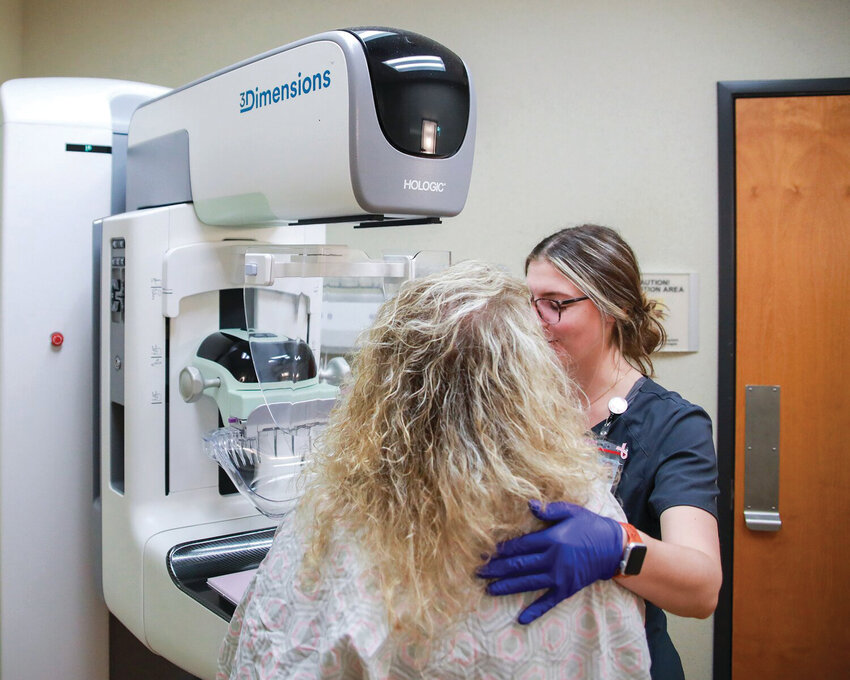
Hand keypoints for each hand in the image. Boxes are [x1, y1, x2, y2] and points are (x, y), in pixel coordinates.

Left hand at [478, 500, 623, 623]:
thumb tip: (528, 505)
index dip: (502, 550)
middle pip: (519, 566)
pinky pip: (548, 602)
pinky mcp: (567, 589)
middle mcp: (552, 560)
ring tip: (489, 589)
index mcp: (551, 540)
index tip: (485, 553)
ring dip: (507, 587)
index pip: (520, 546)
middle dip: (497, 570)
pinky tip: (520, 618)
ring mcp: (559, 577)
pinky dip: (535, 611)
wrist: (614, 548)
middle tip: (478, 573)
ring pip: (528, 584)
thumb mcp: (571, 512)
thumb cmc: (590, 526)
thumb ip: (549, 510)